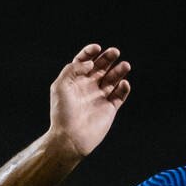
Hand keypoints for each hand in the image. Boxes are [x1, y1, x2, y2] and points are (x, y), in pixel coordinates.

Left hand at [48, 44, 131, 160]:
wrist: (70, 137)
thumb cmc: (62, 113)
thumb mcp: (60, 86)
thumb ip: (73, 69)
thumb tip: (91, 63)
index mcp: (75, 81)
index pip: (84, 61)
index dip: (90, 52)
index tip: (97, 48)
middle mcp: (88, 87)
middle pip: (101, 67)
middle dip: (108, 58)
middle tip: (115, 52)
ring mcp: (99, 97)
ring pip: (113, 79)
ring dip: (119, 70)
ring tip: (125, 65)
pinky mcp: (110, 108)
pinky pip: (120, 95)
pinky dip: (124, 88)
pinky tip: (123, 83)